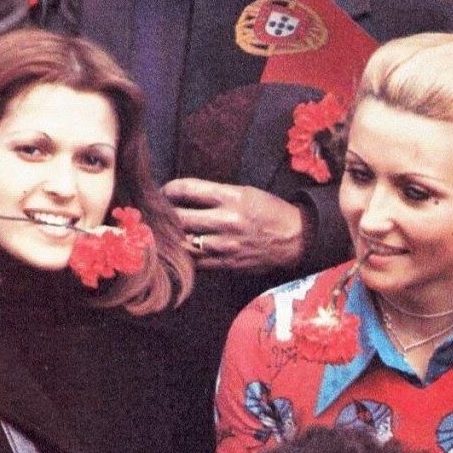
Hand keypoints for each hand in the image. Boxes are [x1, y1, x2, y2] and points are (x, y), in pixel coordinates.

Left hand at [162, 178, 304, 271]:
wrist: (294, 238)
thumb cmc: (268, 211)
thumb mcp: (245, 192)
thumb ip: (215, 194)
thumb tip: (183, 195)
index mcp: (231, 197)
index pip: (187, 189)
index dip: (168, 190)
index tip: (163, 192)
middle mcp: (227, 221)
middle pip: (180, 217)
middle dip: (164, 215)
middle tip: (158, 213)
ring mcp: (226, 245)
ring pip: (185, 242)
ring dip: (172, 237)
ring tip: (165, 232)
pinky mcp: (227, 263)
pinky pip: (197, 262)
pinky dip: (186, 255)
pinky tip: (181, 249)